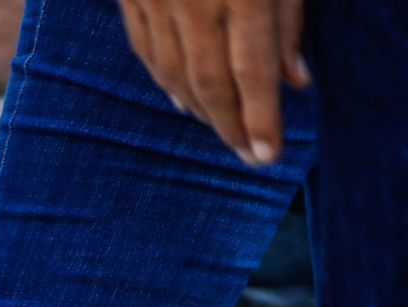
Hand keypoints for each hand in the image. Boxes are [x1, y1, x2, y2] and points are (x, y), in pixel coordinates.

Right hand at [118, 0, 308, 165]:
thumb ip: (287, 20)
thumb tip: (295, 81)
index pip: (251, 68)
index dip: (260, 116)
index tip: (267, 155)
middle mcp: (195, 1)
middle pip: (209, 82)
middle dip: (230, 125)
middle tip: (248, 156)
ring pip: (174, 74)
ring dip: (200, 110)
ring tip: (224, 131)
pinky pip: (145, 50)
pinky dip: (167, 83)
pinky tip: (184, 103)